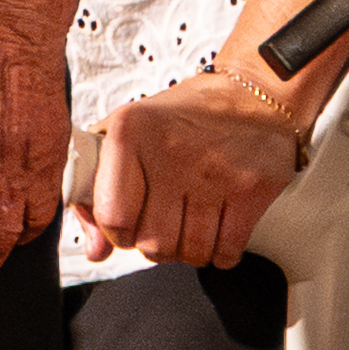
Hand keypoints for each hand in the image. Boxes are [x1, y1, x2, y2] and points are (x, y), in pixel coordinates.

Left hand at [80, 75, 304, 270]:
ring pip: (189, 252)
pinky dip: (219, 254)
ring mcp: (212, 174)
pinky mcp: (250, 191)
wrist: (254, 95)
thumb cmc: (182, 118)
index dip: (117, 233)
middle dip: (155, 245)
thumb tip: (95, 252)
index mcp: (128, 132)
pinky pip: (225, 253)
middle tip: (163, 226)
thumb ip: (98, 191)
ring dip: (188, 251)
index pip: (112, 216)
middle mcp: (168, 152)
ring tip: (189, 228)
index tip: (128, 226)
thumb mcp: (128, 135)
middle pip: (152, 243)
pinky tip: (216, 233)